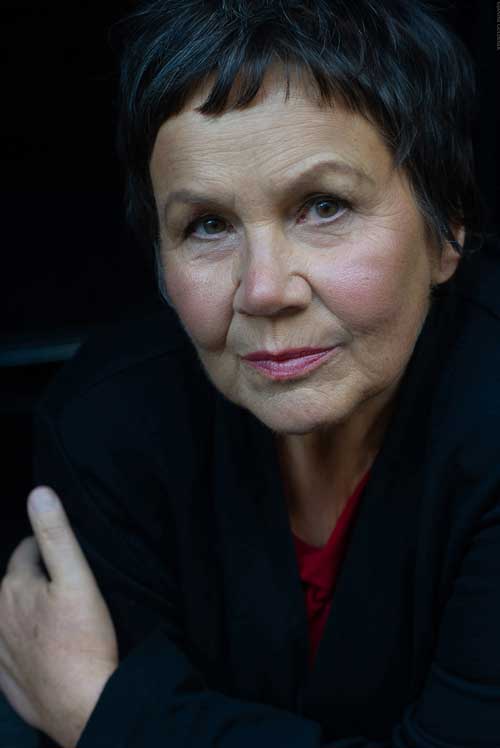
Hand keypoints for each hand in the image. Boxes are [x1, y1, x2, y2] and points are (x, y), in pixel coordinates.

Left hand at [0, 486, 118, 747]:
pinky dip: (19, 642)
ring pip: (8, 617)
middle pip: (14, 583)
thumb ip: (57, 534)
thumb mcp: (78, 579)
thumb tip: (39, 493)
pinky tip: (38, 645)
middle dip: (34, 576)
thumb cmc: (84, 640)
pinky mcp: (6, 680)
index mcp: (14, 588)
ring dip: (25, 608)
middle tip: (65, 582)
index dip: (45, 546)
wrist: (84, 706)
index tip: (67, 554)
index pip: (26, 551)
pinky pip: (6, 650)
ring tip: (55, 611)